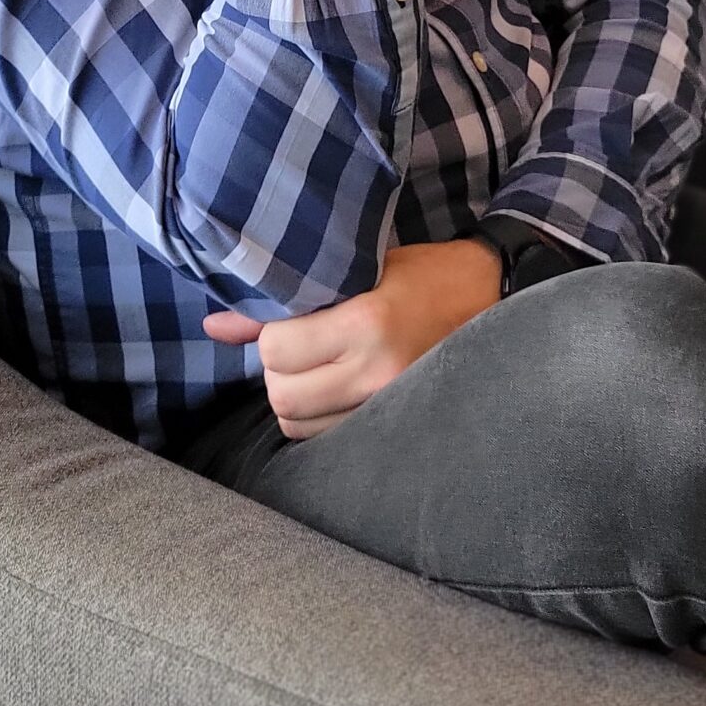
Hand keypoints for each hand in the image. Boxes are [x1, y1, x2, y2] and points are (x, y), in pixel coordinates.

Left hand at [202, 238, 500, 439]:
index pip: (276, 350)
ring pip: (299, 426)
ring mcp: (390, 404)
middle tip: (298, 348)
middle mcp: (378, 371)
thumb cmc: (419, 274)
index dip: (270, 338)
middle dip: (277, 373)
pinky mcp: (399, 423)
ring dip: (295, 398)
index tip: (289, 322)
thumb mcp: (354, 268)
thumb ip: (284, 300)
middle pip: (281, 397)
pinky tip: (335, 389)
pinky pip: (329, 437)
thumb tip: (213, 326)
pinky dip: (319, 418)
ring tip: (319, 367)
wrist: (492, 296)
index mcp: (366, 323)